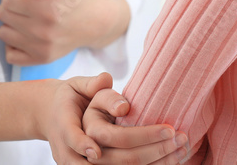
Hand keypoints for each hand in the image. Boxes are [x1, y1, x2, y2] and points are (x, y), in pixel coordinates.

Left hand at [0, 0, 129, 65]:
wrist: (97, 22)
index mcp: (50, 9)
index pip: (9, 0)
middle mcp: (44, 32)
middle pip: (3, 15)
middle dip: (11, 5)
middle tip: (27, 3)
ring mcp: (42, 49)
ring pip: (3, 33)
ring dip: (11, 23)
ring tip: (28, 17)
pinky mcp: (41, 60)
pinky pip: (10, 55)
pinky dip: (13, 44)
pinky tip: (26, 34)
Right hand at [43, 72, 182, 164]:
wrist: (55, 119)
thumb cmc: (71, 98)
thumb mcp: (76, 86)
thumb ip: (92, 84)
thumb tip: (108, 80)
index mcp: (65, 128)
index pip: (77, 138)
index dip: (91, 144)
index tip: (109, 145)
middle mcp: (72, 154)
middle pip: (112, 159)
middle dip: (148, 149)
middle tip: (175, 135)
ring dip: (155, 162)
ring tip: (181, 150)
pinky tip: (171, 159)